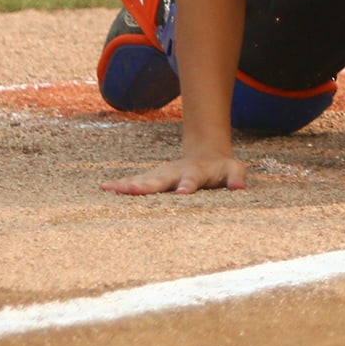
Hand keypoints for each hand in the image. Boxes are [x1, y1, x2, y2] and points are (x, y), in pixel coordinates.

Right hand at [101, 154, 247, 195]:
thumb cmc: (222, 167)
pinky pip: (136, 181)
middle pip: (161, 179)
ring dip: (129, 184)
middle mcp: (176, 172)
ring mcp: (163, 174)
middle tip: (133, 190)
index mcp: (197, 172)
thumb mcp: (235, 169)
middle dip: (147, 185)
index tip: (181, 193)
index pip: (192, 180)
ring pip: (144, 179)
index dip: (187, 186)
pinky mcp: (154, 177)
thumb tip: (240, 187)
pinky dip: (122, 184)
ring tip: (112, 189)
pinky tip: (105, 188)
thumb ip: (236, 177)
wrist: (206, 152)